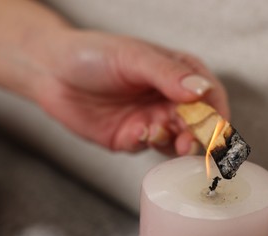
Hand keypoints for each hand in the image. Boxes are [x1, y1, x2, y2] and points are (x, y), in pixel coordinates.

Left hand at [24, 30, 228, 154]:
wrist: (51, 72)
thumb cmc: (93, 54)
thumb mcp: (132, 57)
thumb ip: (168, 73)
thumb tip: (201, 90)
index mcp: (177, 74)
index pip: (210, 96)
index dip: (216, 113)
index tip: (216, 127)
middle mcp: (170, 99)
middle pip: (198, 123)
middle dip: (198, 135)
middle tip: (188, 141)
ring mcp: (153, 119)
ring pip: (178, 140)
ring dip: (176, 144)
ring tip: (162, 136)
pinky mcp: (134, 137)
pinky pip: (150, 148)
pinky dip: (148, 144)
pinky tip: (135, 133)